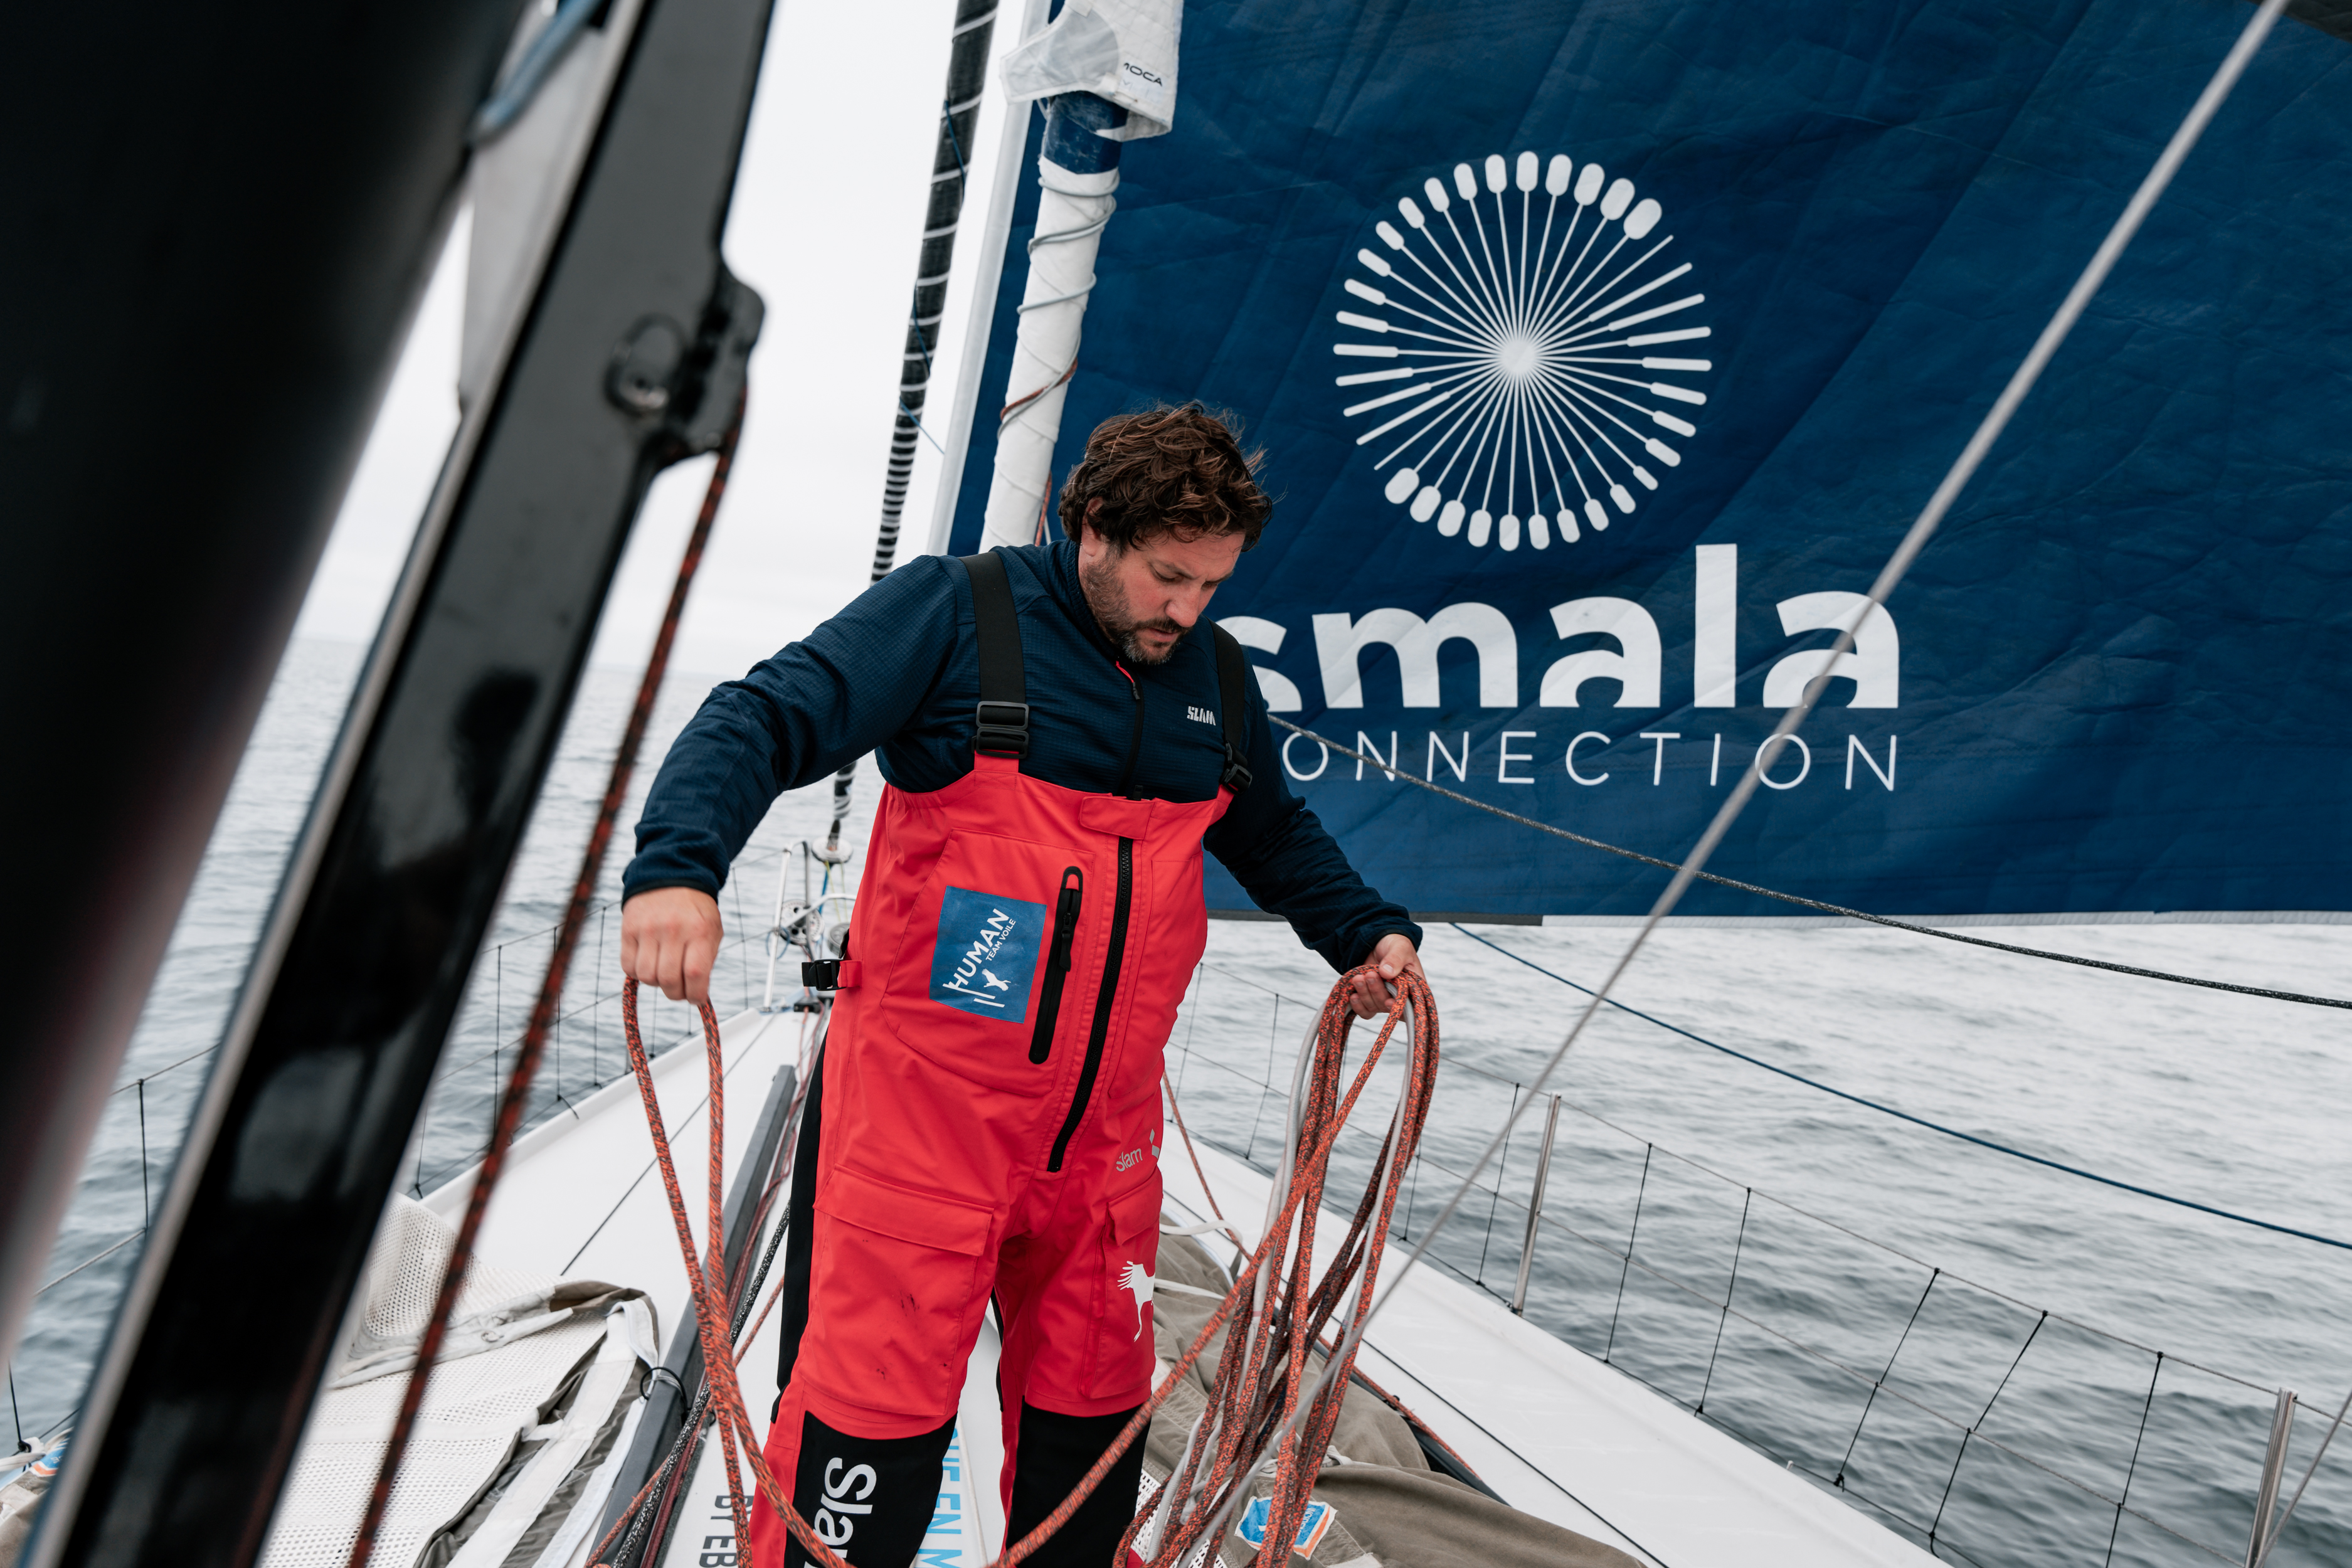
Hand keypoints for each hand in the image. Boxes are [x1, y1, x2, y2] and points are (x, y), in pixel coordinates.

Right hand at [621, 886, 723, 1003]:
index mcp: (699, 931)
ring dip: (656, 982)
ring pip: (647, 977)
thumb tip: (697, 994)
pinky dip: (637, 972)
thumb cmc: (695, 911)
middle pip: (669, 980)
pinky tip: (648, 962)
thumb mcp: (712, 930)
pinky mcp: (628, 929)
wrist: (670, 875)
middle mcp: (673, 929)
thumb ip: (706, 960)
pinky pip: (628, 967)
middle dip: (676, 993)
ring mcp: (648, 929)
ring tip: (663, 970)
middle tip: (679, 989)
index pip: (696, 974)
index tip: (696, 998)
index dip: (695, 995)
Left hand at [1346, 933, 1425, 1019]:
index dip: (1399, 1007)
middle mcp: (1400, 996)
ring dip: (1364, 995)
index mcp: (1413, 987)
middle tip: (1370, 975)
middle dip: (1377, 992)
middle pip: (1388, 1006)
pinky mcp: (1370, 998)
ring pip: (1374, 1007)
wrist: (1378, 941)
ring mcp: (1384, 998)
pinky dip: (1358, 1005)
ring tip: (1358, 979)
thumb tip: (1387, 973)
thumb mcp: (1400, 947)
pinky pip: (1364, 1011)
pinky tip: (1353, 995)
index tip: (1388, 1001)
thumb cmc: (1395, 944)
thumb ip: (1396, 959)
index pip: (1411, 1005)